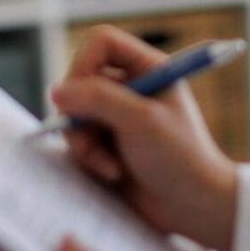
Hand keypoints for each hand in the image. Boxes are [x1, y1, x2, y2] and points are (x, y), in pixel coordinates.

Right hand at [50, 25, 238, 250]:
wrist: (193, 209)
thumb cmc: (179, 158)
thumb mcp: (140, 121)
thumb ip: (98, 99)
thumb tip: (56, 91)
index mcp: (147, 67)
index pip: (101, 42)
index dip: (85, 62)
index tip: (80, 94)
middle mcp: (129, 86)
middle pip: (79, 79)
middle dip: (79, 113)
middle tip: (90, 141)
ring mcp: (115, 115)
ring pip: (72, 113)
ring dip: (83, 143)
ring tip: (108, 167)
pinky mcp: (105, 143)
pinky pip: (76, 140)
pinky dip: (87, 158)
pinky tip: (112, 174)